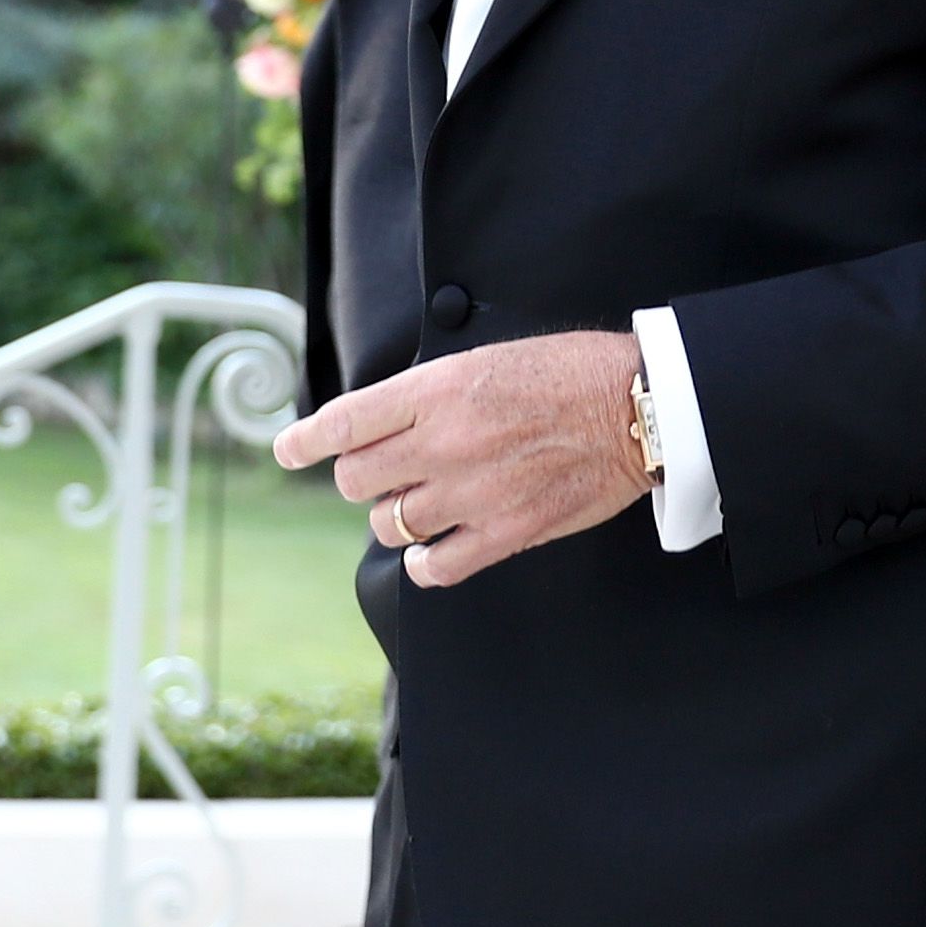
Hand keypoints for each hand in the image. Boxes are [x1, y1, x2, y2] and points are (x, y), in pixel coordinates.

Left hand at [273, 329, 646, 587]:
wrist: (637, 406)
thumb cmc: (569, 372)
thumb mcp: (486, 359)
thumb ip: (428, 394)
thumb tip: (382, 424)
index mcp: (438, 390)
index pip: (344, 422)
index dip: (304, 441)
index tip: (288, 450)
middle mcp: (445, 442)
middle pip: (357, 480)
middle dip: (362, 477)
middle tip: (384, 471)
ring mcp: (473, 492)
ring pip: (391, 524)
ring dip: (396, 516)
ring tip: (422, 502)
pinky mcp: (506, 532)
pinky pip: (435, 567)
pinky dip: (425, 562)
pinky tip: (433, 548)